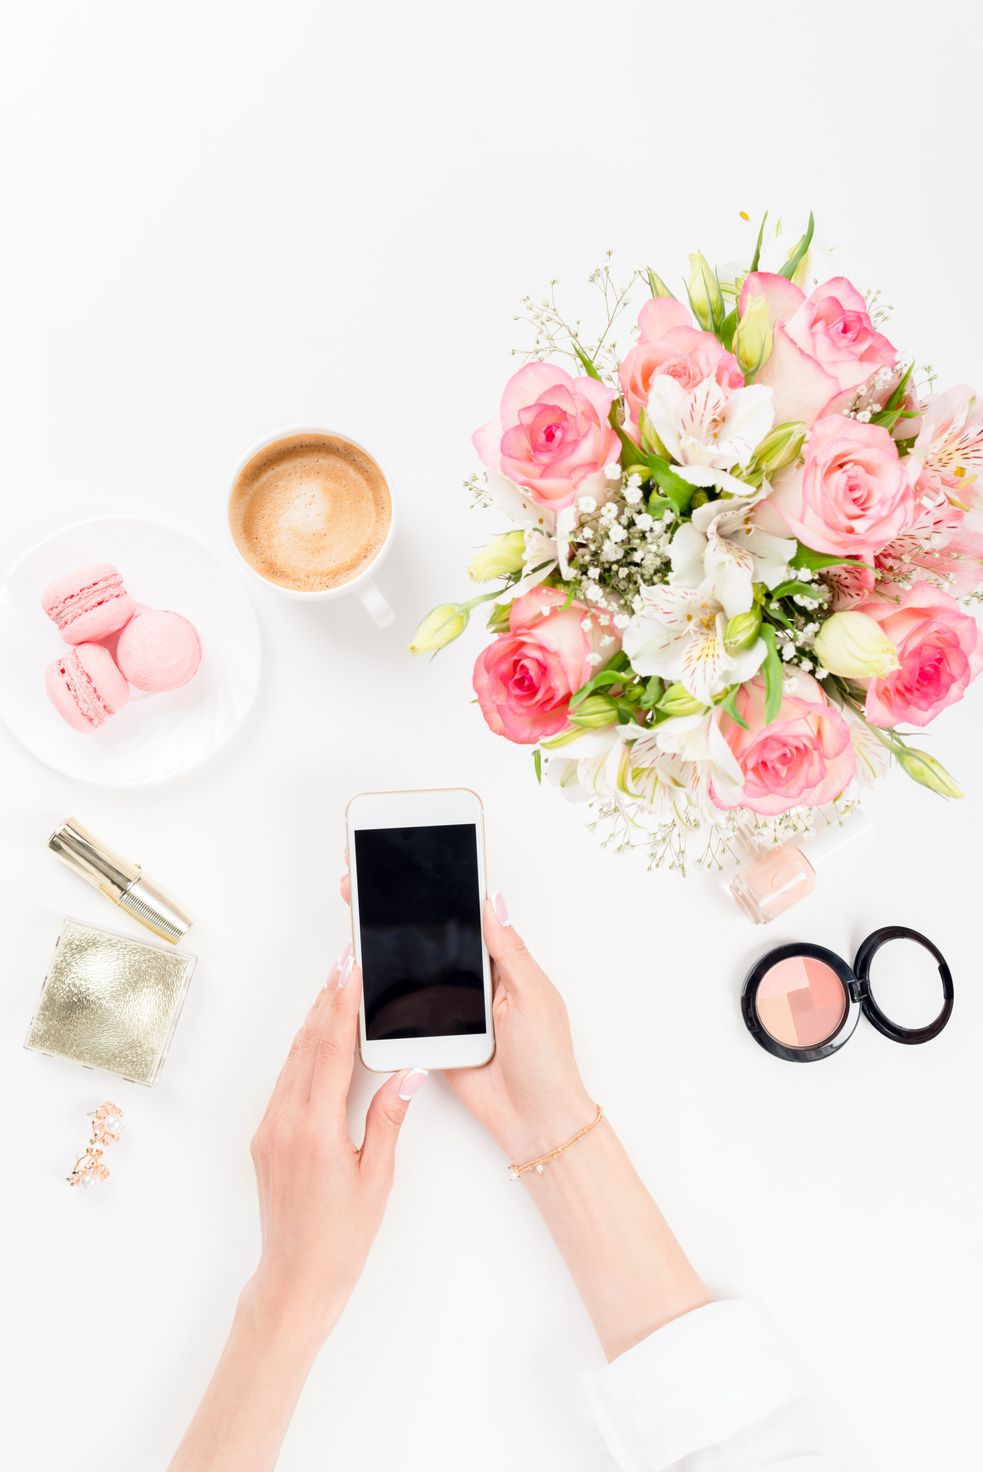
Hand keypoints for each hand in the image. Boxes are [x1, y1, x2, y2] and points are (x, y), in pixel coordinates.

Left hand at [246, 949, 425, 1344]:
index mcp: (313, 1129)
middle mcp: (283, 1122)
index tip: (352, 969)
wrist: (295, 1280)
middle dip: (328, 999)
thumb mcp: (376, 1179)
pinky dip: (305, 1051)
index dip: (341, 1003)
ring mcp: (269, 1128)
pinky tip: (320, 1037)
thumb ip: (388, 1120)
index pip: (329, 1049)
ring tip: (337, 987)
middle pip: (307, 1043)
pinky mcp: (266, 1137)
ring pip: (294, 1059)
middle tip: (347, 961)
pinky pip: (286, 1081)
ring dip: (315, 1020)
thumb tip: (408, 1072)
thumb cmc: (340, 1239)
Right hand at [340, 863, 592, 1164]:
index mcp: (503, 963)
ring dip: (386, 950)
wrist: (534, 1121)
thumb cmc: (547, 1059)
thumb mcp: (534, 997)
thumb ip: (510, 951)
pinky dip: (384, 997)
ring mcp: (451, 1007)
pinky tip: (361, 973)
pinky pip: (404, 1011)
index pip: (467, 915)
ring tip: (356, 916)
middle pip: (430, 938)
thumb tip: (493, 901)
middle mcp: (474, 980)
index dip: (441, 890)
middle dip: (400, 911)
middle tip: (363, 882)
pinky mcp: (433, 1035)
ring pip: (412, 971)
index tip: (412, 861)